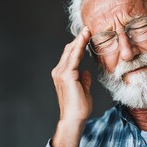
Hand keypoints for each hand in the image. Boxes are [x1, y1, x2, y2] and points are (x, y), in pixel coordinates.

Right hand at [50, 27, 91, 146]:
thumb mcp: (83, 90)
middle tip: (88, 28)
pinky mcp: (67, 75)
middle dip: (79, 39)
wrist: (74, 118)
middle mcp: (59, 71)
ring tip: (87, 29)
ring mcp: (61, 73)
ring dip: (79, 40)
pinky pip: (74, 57)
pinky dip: (79, 47)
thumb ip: (83, 80)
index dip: (78, 45)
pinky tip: (84, 39)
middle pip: (69, 51)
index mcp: (62, 75)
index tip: (86, 35)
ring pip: (71, 51)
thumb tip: (86, 73)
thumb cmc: (78, 108)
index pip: (71, 56)